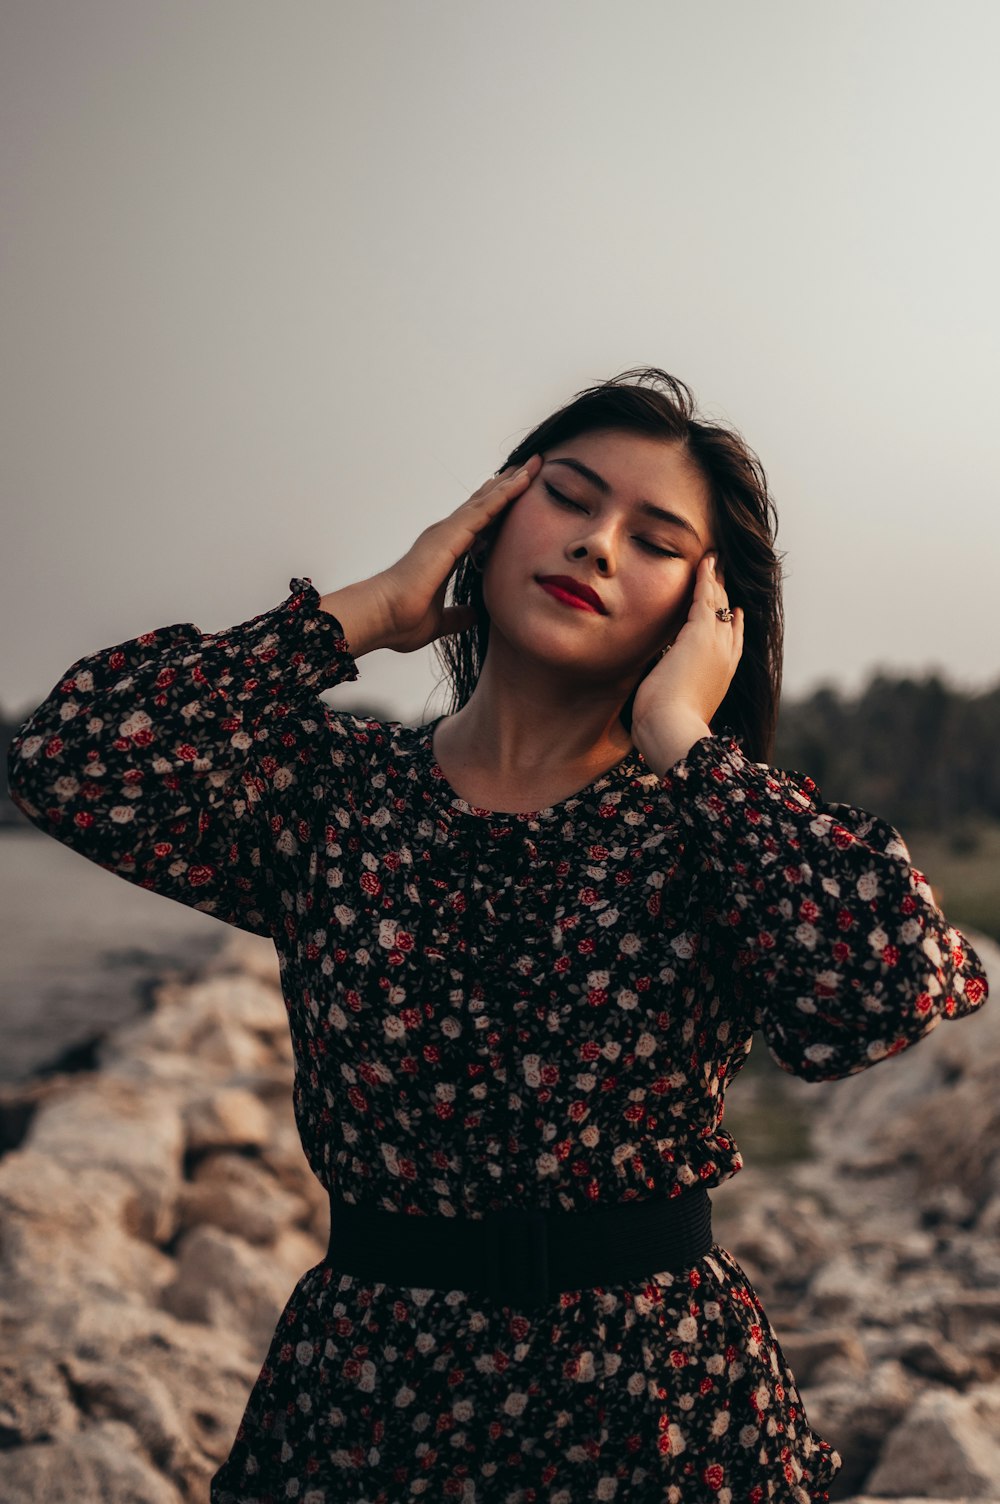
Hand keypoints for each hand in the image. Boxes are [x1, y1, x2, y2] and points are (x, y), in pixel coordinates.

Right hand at [367, 455, 541, 652]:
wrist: (382, 616)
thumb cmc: (400, 620)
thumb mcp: (439, 620)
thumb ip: (457, 616)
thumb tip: (474, 615)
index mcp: (444, 553)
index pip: (478, 525)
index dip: (497, 509)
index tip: (516, 495)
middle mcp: (445, 536)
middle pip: (484, 504)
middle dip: (507, 486)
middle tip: (530, 466)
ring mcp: (447, 532)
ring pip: (487, 500)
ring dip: (512, 482)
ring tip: (534, 463)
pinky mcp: (451, 534)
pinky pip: (486, 508)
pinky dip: (506, 493)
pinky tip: (524, 480)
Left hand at [630, 552, 743, 772]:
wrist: (672, 730)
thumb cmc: (667, 726)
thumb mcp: (676, 704)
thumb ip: (673, 689)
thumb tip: (660, 687)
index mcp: (722, 674)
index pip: (732, 640)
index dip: (731, 622)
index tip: (732, 608)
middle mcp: (725, 655)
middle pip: (727, 616)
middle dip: (724, 594)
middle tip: (722, 572)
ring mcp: (715, 643)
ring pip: (718, 603)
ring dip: (716, 579)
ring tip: (715, 559)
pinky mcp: (698, 634)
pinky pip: (704, 597)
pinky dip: (705, 578)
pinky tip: (705, 562)